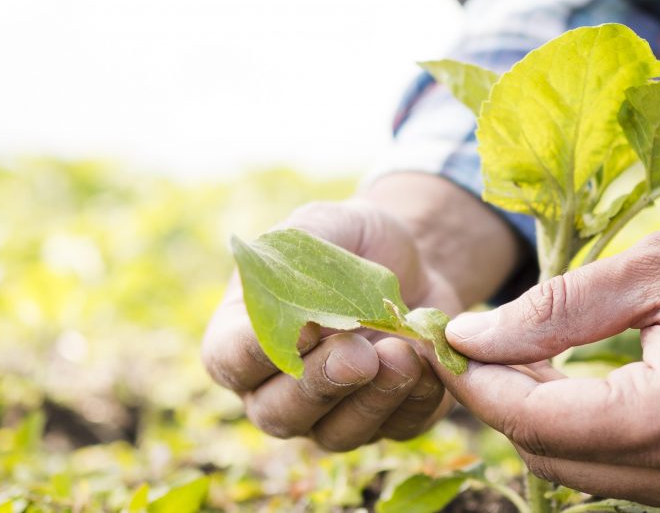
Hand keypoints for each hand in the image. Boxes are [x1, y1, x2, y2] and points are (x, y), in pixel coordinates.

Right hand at [202, 200, 460, 450]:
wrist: (413, 261)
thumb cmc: (350, 243)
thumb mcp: (322, 226)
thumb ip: (296, 259)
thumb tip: (300, 316)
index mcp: (243, 338)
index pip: (230, 361)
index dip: (259, 352)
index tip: (302, 328)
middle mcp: (277, 389)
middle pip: (279, 414)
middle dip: (320, 384)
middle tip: (358, 353)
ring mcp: (330, 414)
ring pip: (337, 434)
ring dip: (371, 400)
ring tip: (402, 354)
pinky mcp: (387, 422)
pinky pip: (396, 428)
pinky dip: (415, 400)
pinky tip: (428, 362)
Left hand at [437, 213, 659, 508]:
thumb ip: (558, 308)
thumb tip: (472, 334)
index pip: (534, 419)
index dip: (478, 380)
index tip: (446, 339)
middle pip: (553, 459)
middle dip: (505, 403)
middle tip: (479, 345)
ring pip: (591, 475)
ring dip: (549, 423)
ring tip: (528, 358)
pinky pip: (637, 477)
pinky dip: (598, 436)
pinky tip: (589, 384)